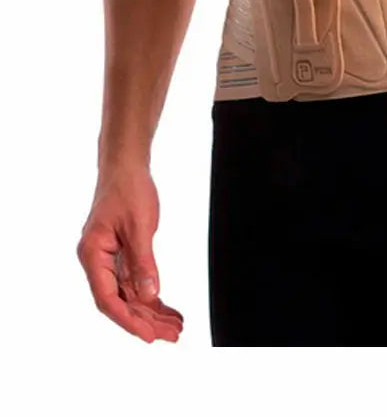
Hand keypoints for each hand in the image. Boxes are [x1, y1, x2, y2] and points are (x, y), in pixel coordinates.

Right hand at [76, 161, 182, 342]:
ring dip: (152, 311)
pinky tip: (168, 308)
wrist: (126, 167)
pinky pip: (135, 282)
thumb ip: (143, 262)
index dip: (129, 320)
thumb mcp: (140, 226)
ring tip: (176, 327)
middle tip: (172, 336)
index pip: (108, 298)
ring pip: (129, 294)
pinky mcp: (122, 254)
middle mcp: (97, 261)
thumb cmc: (128, 190)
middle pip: (120, 301)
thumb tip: (149, 295)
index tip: (149, 336)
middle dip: (146, 320)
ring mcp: (109, 259)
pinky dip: (152, 295)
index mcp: (92, 255)